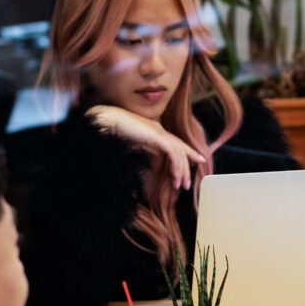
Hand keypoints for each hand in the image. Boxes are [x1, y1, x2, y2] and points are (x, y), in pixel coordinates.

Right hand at [87, 105, 205, 190]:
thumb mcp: (130, 144)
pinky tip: (176, 176)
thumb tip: (144, 162)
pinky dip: (176, 165)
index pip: (175, 142)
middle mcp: (159, 129)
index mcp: (154, 130)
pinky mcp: (156, 135)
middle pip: (180, 148)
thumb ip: (140, 150)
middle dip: (186, 167)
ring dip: (181, 170)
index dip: (188, 152)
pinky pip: (172, 152)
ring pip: (178, 152)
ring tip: (180, 185)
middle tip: (186, 184)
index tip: (199, 160)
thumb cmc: (112, 132)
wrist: (106, 120)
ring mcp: (158, 131)